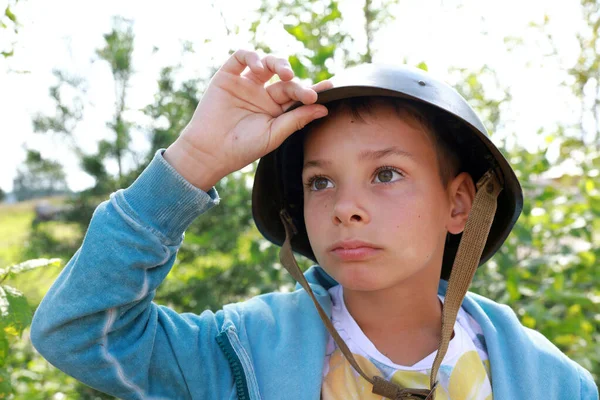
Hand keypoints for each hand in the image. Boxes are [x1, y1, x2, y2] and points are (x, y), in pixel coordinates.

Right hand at [164, 49, 331, 190]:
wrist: (211, 152)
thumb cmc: (243, 148)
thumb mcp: (274, 134)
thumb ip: (297, 119)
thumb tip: (324, 108)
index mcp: (275, 110)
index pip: (297, 95)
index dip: (312, 90)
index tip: (330, 88)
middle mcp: (262, 94)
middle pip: (285, 80)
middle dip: (297, 84)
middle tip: (306, 93)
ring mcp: (245, 84)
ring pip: (267, 64)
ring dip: (279, 63)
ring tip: (286, 74)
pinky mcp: (227, 77)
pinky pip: (241, 58)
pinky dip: (252, 56)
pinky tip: (260, 65)